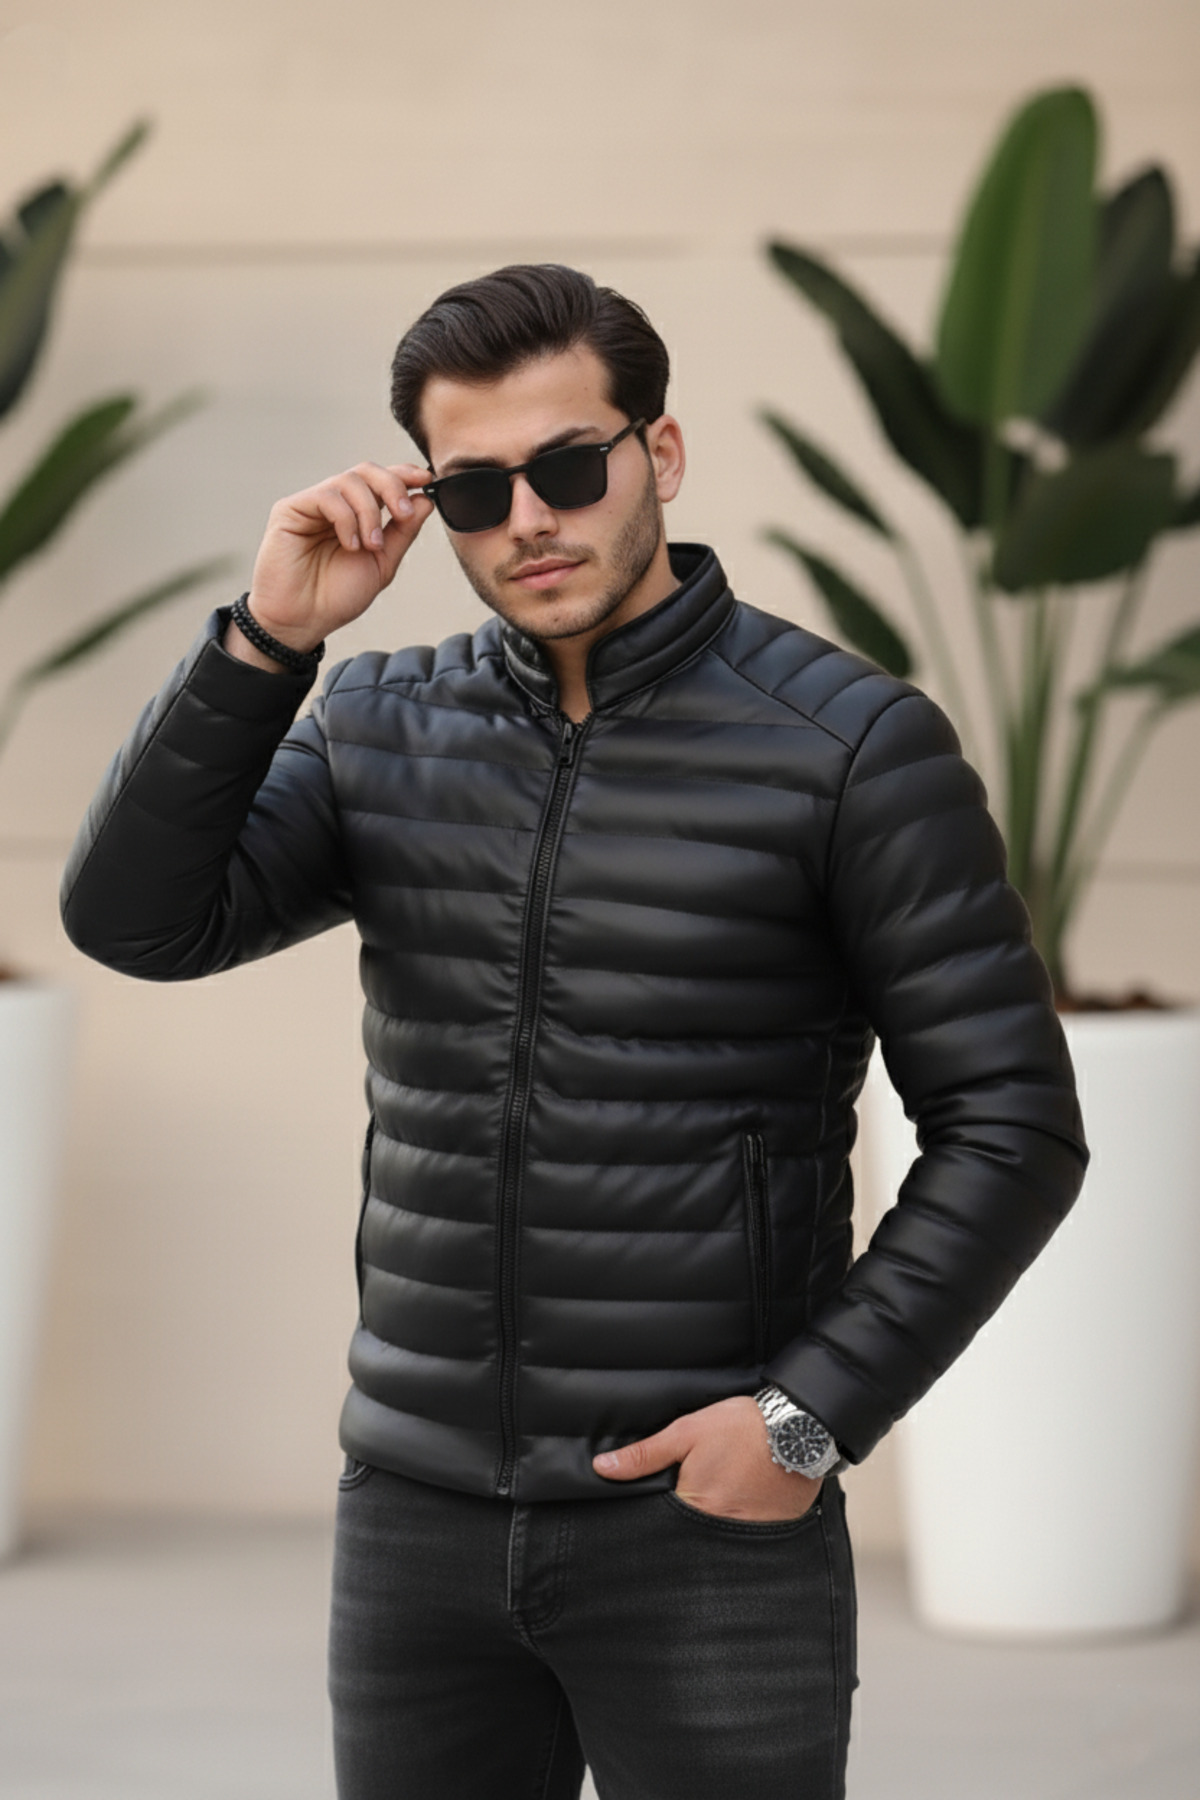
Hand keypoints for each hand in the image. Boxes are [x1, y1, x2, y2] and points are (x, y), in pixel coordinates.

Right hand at [235, 462, 435, 658]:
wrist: (304, 620)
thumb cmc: (337, 596)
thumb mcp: (382, 563)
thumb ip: (403, 532)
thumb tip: (425, 500)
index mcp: (356, 514)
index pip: (379, 481)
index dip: (403, 474)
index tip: (426, 480)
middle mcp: (334, 504)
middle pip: (366, 471)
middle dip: (392, 487)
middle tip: (404, 515)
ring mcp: (311, 504)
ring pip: (349, 481)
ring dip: (370, 512)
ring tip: (370, 546)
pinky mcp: (290, 509)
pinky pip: (327, 497)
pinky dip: (347, 519)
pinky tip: (349, 545)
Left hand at [592, 1395, 821, 1521]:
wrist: (801, 1427)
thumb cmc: (743, 1427)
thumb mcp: (687, 1432)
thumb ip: (644, 1454)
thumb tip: (602, 1468)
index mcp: (695, 1505)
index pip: (661, 1528)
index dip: (654, 1522)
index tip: (649, 1519)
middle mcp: (720, 1529)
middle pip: (689, 1539)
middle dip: (683, 1529)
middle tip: (689, 1508)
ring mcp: (749, 1534)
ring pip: (717, 1541)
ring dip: (712, 1531)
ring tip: (718, 1502)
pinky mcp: (772, 1532)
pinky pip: (746, 1538)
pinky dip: (740, 1527)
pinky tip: (742, 1506)